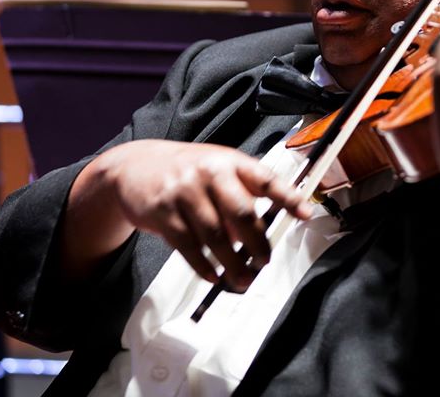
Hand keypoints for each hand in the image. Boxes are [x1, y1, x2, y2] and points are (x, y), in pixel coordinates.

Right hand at [98, 140, 312, 289]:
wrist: (134, 167)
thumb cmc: (187, 172)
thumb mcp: (217, 170)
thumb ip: (241, 195)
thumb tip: (260, 233)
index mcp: (229, 161)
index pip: (264, 178)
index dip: (288, 196)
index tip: (306, 213)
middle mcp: (208, 172)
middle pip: (241, 212)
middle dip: (257, 242)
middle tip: (265, 261)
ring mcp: (183, 192)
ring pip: (215, 235)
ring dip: (232, 263)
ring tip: (243, 279)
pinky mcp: (162, 213)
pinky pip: (188, 246)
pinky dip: (204, 266)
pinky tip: (214, 275)